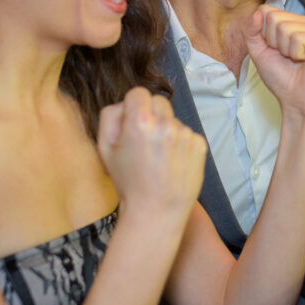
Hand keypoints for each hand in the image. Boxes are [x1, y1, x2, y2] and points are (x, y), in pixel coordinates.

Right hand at [97, 88, 206, 224]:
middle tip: (145, 139)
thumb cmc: (128, 182)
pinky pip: (187, 133)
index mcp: (140, 123)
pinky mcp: (200, 144)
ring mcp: (186, 134)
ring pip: (173, 118)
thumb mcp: (104, 149)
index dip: (132, 106)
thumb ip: (110, 116)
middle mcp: (166, 124)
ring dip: (166, 130)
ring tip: (159, 157)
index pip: (138, 92)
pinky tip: (172, 162)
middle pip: (158, 101)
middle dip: (151, 114)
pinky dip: (180, 143)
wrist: (156, 211)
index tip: (132, 121)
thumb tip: (125, 104)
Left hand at [245, 6, 304, 122]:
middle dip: (274, 42)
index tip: (274, 50)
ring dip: (285, 50)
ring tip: (296, 60)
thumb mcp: (259, 52)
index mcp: (293, 22)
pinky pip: (298, 38)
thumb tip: (257, 13)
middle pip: (275, 18)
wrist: (296, 101)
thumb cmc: (281, 78)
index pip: (267, 11)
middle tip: (286, 57)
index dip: (264, 34)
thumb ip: (252, 31)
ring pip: (286, 28)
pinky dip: (296, 53)